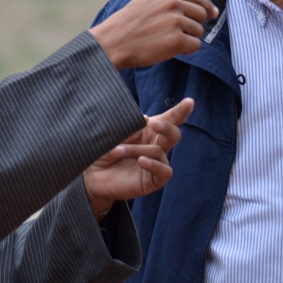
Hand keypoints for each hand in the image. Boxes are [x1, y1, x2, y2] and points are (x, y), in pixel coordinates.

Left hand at [83, 97, 193, 213]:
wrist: (92, 175)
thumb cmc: (103, 150)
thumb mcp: (114, 135)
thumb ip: (129, 127)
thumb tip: (146, 119)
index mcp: (148, 131)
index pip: (168, 120)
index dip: (180, 111)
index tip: (190, 102)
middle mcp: (156, 146)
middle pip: (173, 134)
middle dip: (166, 127)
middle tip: (154, 123)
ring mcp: (157, 163)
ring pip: (158, 151)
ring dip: (136, 150)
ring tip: (117, 150)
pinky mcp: (155, 180)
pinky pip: (164, 171)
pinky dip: (153, 165)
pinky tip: (141, 161)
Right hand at [90, 0, 216, 68]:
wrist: (112, 42)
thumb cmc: (127, 25)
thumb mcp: (145, 1)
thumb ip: (167, 0)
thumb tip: (197, 7)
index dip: (206, 6)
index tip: (213, 13)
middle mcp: (172, 2)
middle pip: (201, 14)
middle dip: (194, 25)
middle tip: (178, 33)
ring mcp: (175, 21)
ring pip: (199, 31)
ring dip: (188, 39)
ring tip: (167, 41)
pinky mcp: (177, 39)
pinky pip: (195, 46)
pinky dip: (186, 50)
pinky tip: (169, 49)